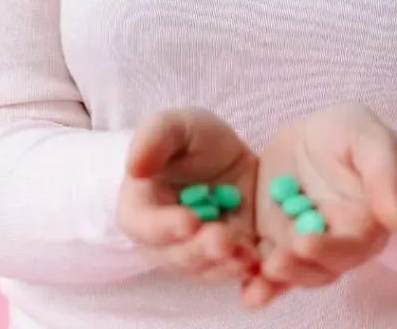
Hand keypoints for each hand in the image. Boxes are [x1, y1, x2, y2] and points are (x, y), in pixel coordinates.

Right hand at [117, 107, 260, 284]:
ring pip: (206, 268)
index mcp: (140, 210)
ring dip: (224, 266)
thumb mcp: (174, 125)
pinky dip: (246, 271)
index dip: (165, 227)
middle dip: (200, 251)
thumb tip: (135, 166)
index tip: (188, 221)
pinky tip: (262, 264)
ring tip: (246, 255)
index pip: (145, 225)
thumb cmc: (189, 138)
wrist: (226, 152)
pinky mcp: (228, 255)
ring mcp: (196, 252)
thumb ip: (153, 137)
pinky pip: (233, 270)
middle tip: (223, 241)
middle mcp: (164, 241)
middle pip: (177, 255)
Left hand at [241, 102, 396, 309]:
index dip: (330, 249)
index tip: (305, 241)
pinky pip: (265, 267)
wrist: (313, 133)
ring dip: (275, 282)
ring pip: (293, 274)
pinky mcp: (273, 241)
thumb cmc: (349, 132)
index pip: (352, 247)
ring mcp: (302, 244)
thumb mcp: (369, 138)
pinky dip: (255, 282)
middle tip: (273, 261)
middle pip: (320, 268)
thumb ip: (385, 174)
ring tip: (257, 274)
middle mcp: (336, 242)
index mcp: (365, 223)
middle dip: (297, 269)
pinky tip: (245, 290)